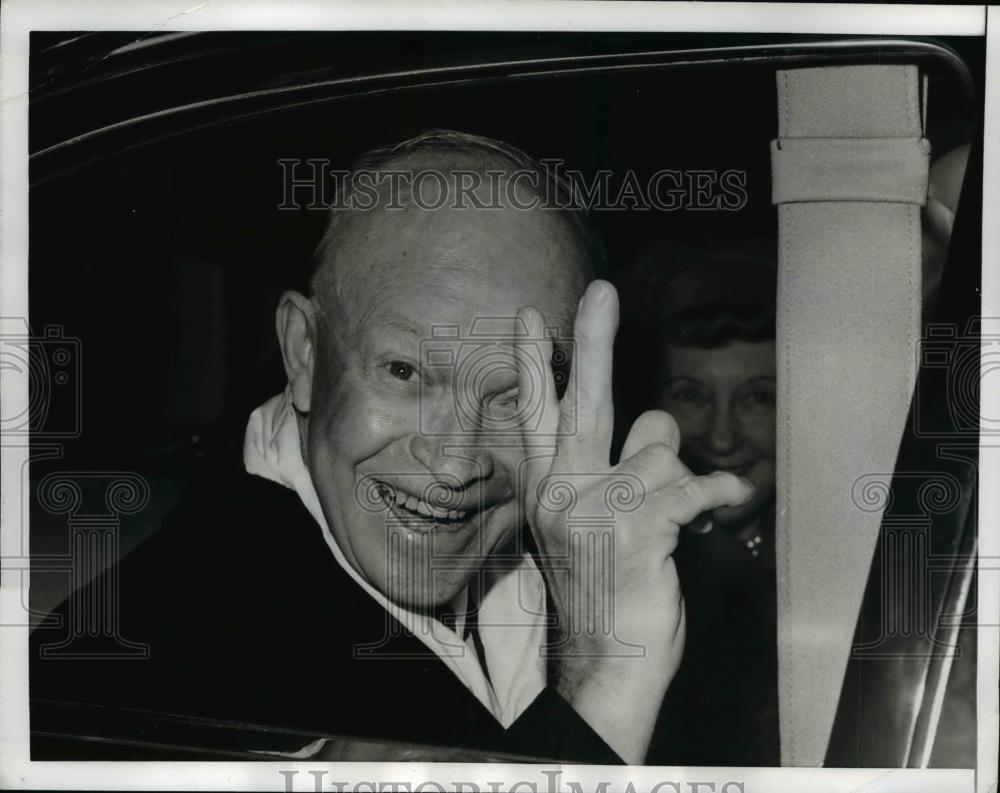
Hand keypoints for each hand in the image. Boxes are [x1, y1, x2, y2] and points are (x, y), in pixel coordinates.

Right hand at [514, 280, 753, 761]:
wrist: (607, 662)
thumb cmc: (604, 590)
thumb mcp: (584, 528)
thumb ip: (608, 471)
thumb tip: (657, 427)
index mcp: (547, 490)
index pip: (535, 415)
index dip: (536, 363)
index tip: (529, 316)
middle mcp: (563, 494)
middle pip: (582, 405)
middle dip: (593, 342)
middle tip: (599, 292)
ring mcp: (597, 512)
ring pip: (659, 447)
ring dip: (678, 474)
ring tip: (675, 512)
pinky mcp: (637, 530)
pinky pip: (692, 485)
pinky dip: (718, 494)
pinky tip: (726, 504)